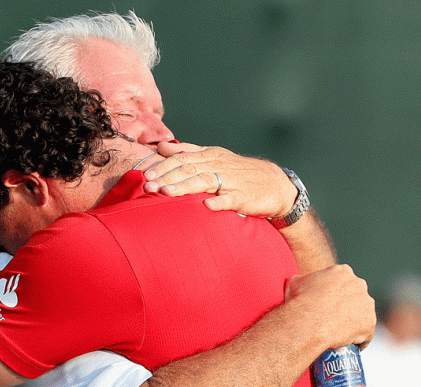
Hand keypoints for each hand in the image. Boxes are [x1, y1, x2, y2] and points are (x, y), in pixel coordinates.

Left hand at [142, 142, 297, 217]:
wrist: (275, 185)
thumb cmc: (239, 173)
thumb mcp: (214, 158)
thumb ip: (187, 152)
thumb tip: (161, 147)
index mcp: (209, 156)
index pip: (182, 159)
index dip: (162, 166)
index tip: (145, 174)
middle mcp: (218, 166)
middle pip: (189, 169)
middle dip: (166, 177)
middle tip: (148, 186)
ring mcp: (231, 181)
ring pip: (204, 181)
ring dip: (184, 187)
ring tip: (166, 193)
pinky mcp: (244, 197)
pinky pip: (230, 199)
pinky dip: (219, 202)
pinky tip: (207, 206)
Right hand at [285, 265, 375, 350]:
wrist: (309, 321)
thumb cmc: (300, 301)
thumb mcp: (295, 283)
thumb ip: (302, 281)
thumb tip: (298, 283)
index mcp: (342, 272)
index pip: (343, 283)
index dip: (336, 295)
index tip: (329, 305)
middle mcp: (359, 284)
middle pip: (356, 297)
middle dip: (349, 306)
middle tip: (334, 319)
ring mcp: (366, 303)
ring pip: (363, 314)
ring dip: (356, 323)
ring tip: (343, 335)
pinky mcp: (370, 322)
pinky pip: (366, 334)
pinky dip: (359, 340)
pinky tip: (350, 346)